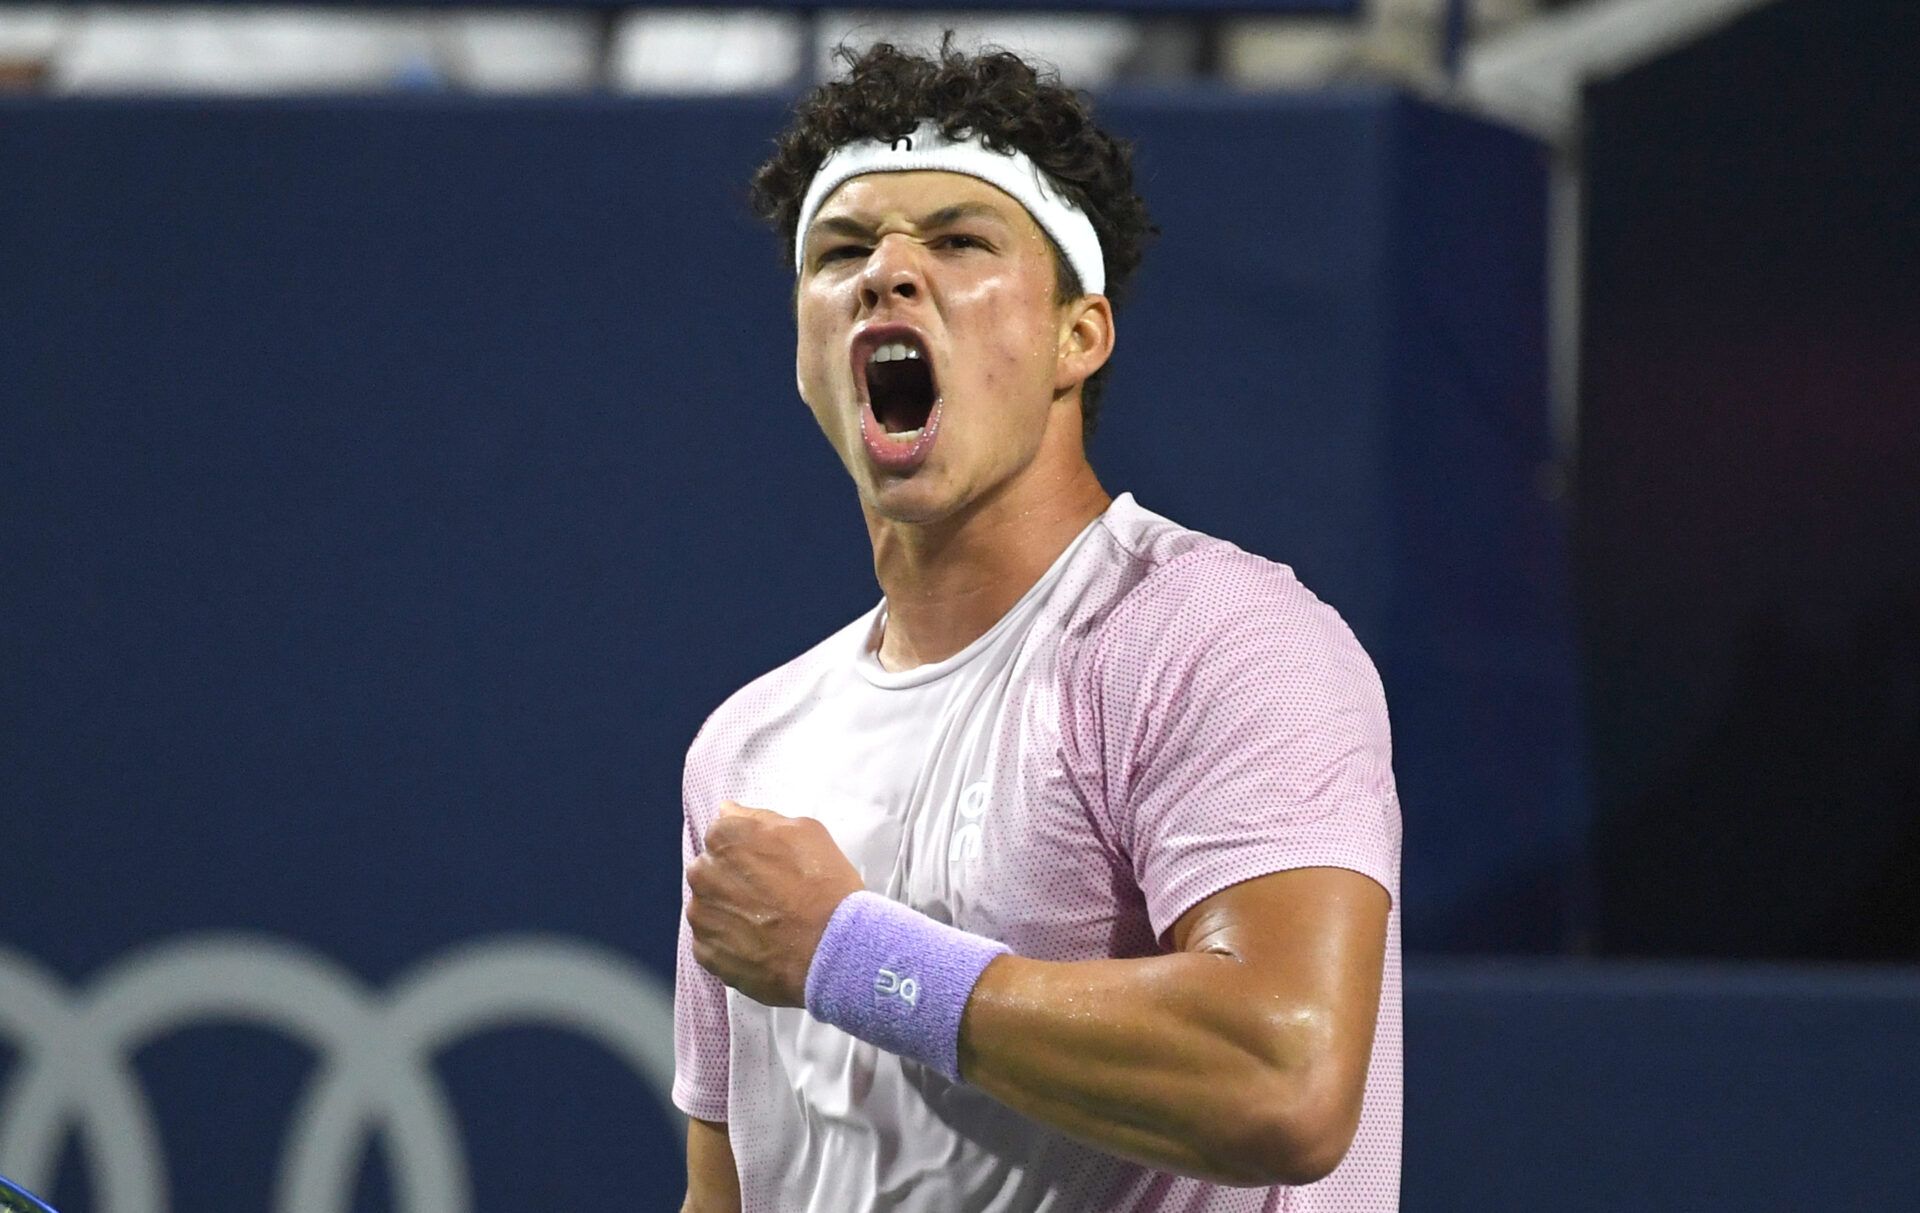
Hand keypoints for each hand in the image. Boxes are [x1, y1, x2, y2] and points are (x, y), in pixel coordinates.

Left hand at [686, 801, 864, 1006]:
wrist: (832, 948)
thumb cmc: (824, 883)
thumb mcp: (806, 830)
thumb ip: (760, 818)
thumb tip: (729, 812)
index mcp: (724, 837)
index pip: (723, 834)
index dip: (747, 851)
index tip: (769, 866)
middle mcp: (702, 873)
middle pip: (710, 870)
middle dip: (732, 880)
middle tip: (768, 897)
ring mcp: (700, 916)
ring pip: (708, 907)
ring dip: (728, 911)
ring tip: (764, 925)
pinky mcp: (705, 953)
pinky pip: (712, 941)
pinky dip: (729, 943)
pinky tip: (758, 946)